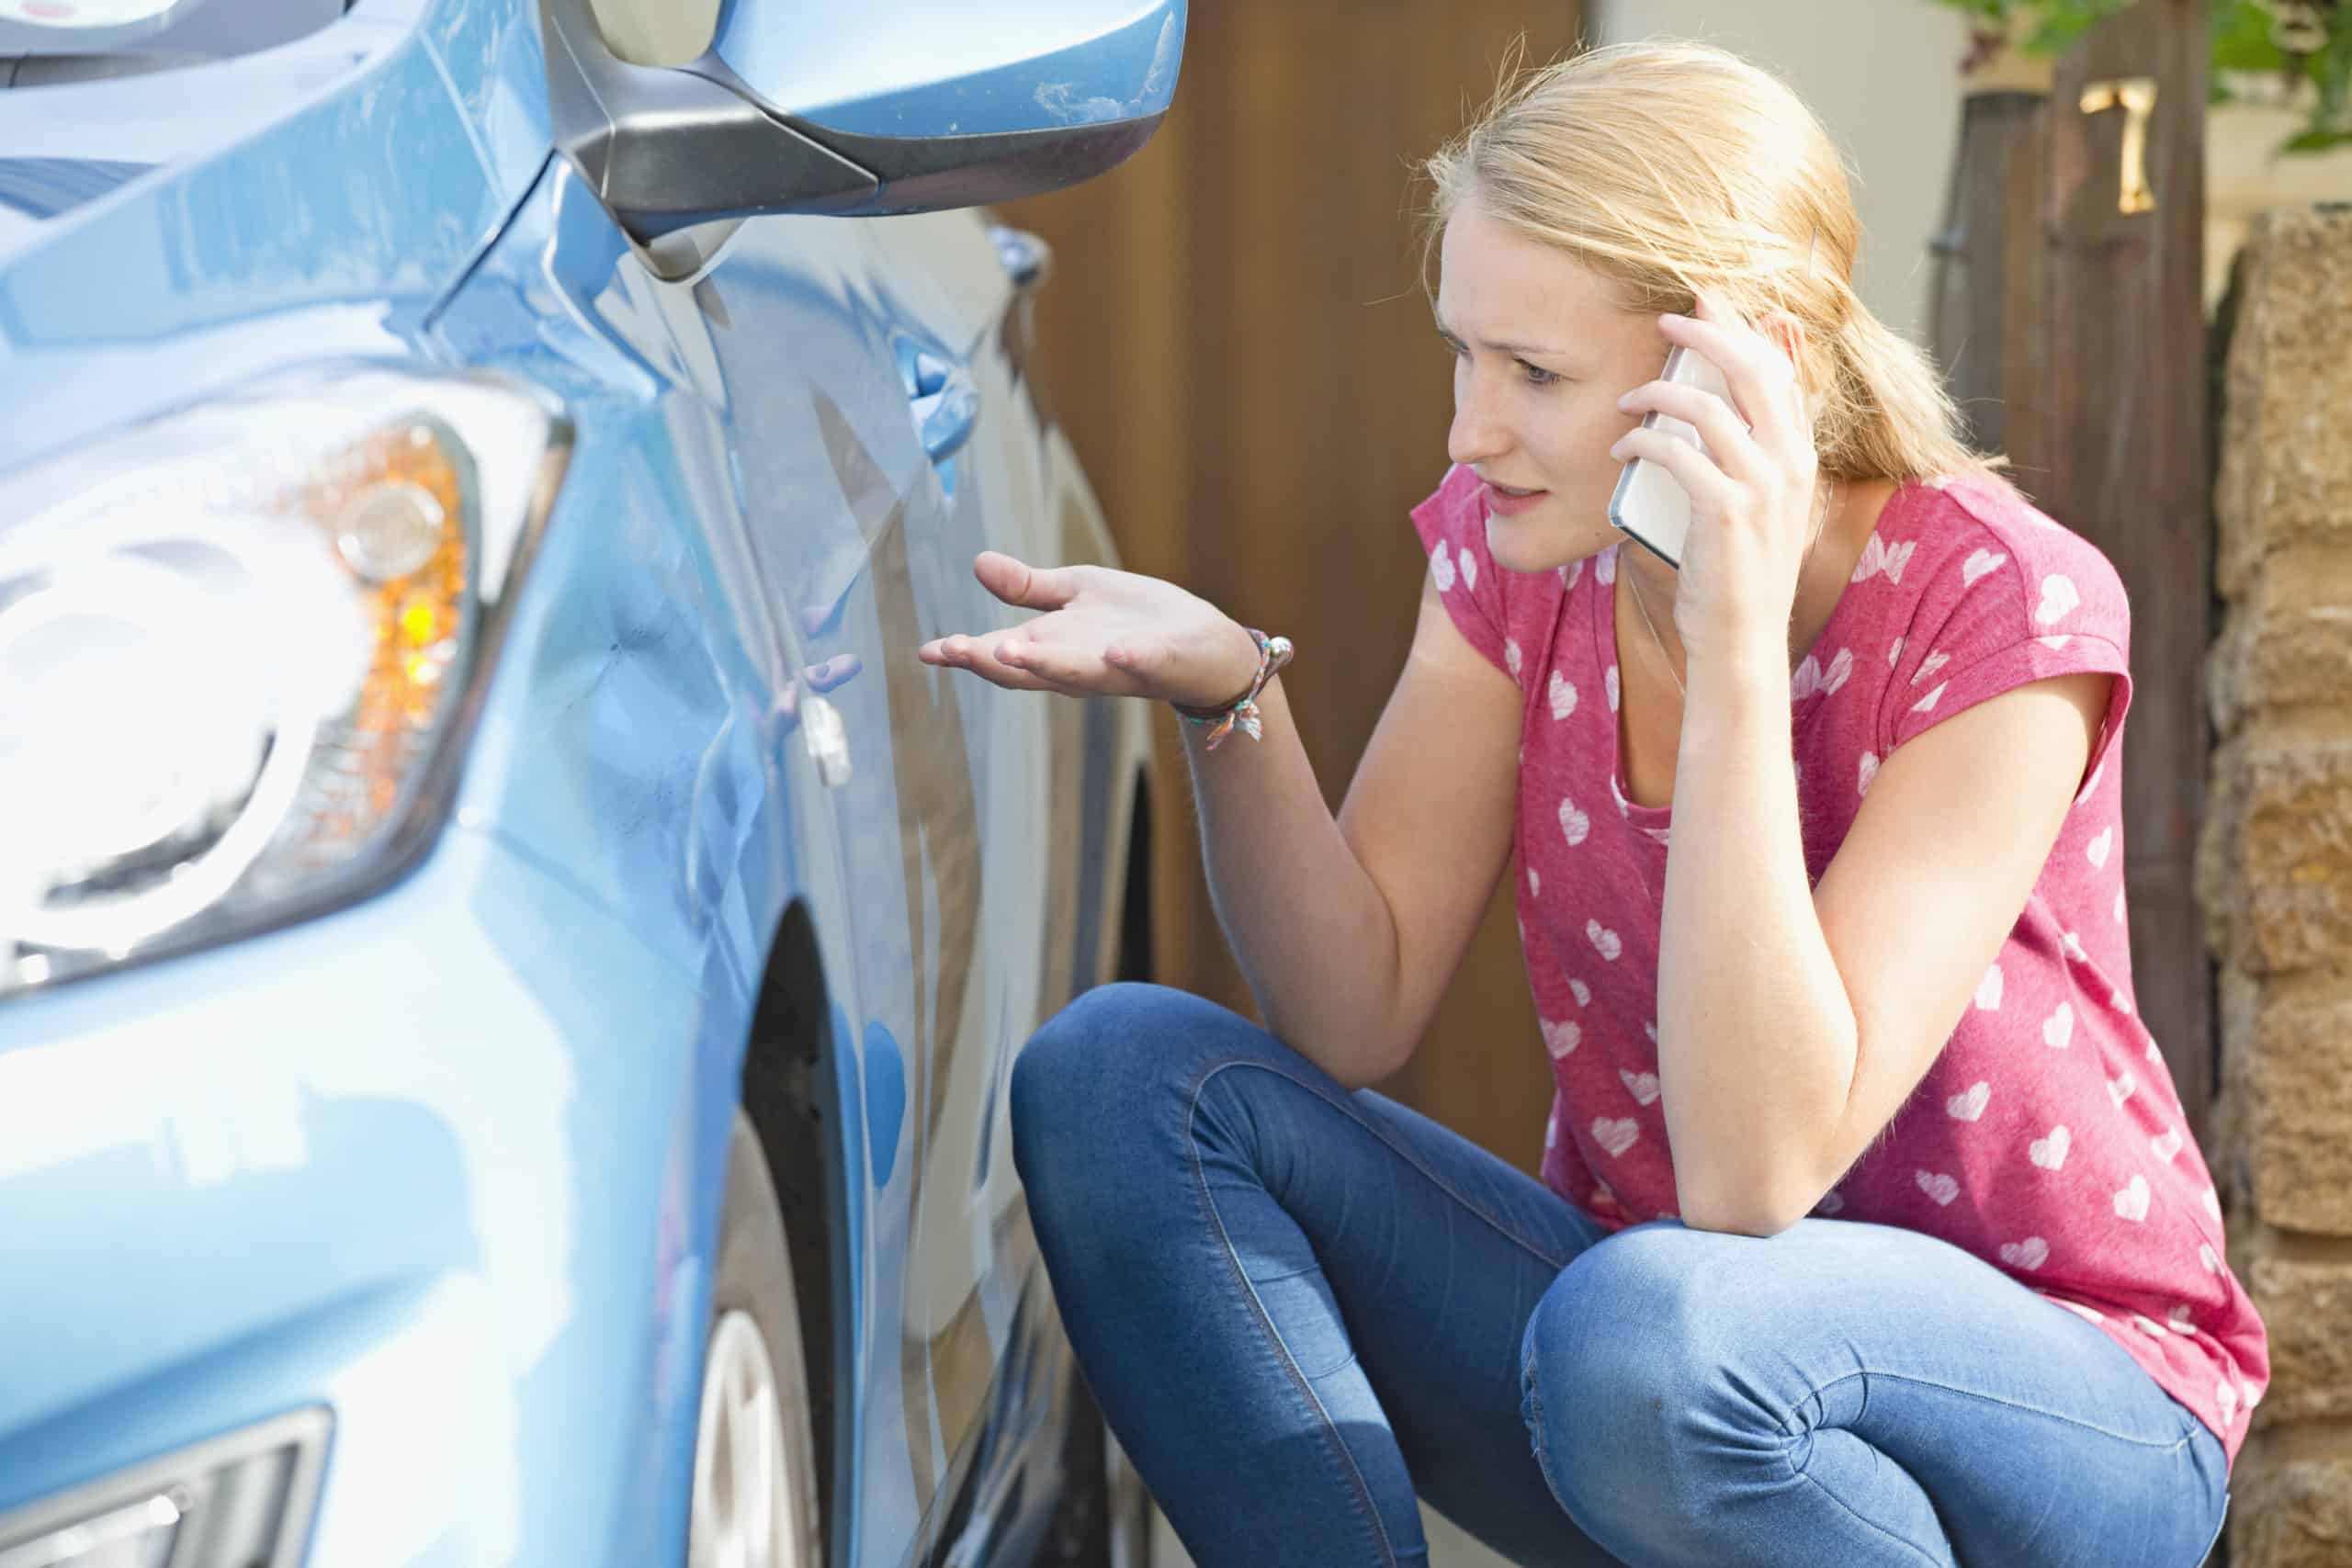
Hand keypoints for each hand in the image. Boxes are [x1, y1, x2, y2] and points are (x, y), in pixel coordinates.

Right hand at [918, 551, 1264, 708]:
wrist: (1204, 646)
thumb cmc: (1136, 620)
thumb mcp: (1077, 594)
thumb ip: (1028, 587)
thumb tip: (977, 563)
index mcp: (1054, 647)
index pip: (1001, 653)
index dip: (964, 653)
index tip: (928, 651)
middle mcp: (1079, 665)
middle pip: (1028, 669)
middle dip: (991, 661)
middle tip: (953, 651)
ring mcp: (1119, 667)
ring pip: (1076, 672)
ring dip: (1044, 664)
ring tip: (1007, 651)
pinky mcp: (1162, 662)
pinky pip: (1145, 664)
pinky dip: (1131, 661)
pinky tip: (1117, 652)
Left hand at [1609, 291, 1820, 664]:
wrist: (1740, 637)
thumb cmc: (1735, 572)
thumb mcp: (1752, 505)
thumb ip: (1740, 454)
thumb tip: (1706, 410)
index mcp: (1801, 454)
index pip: (1778, 369)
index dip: (1742, 327)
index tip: (1707, 300)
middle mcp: (1791, 462)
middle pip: (1752, 368)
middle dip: (1708, 332)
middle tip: (1666, 318)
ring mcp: (1763, 486)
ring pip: (1708, 406)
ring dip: (1657, 393)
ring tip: (1626, 401)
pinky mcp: (1727, 511)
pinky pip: (1677, 454)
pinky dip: (1641, 443)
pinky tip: (1620, 449)